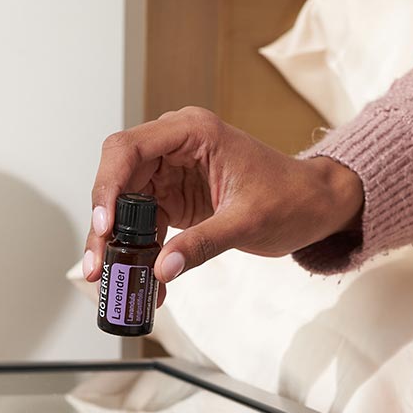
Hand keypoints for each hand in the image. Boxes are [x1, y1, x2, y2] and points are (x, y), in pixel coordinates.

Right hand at [84, 107, 363, 289]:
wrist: (315, 205)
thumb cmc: (291, 197)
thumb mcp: (247, 222)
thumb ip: (202, 244)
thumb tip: (161, 270)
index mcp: (193, 132)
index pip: (129, 148)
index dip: (107, 186)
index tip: (104, 225)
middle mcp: (175, 145)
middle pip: (118, 177)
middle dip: (105, 223)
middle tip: (98, 264)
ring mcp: (171, 171)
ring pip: (124, 205)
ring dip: (117, 243)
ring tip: (114, 280)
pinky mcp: (173, 197)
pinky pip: (144, 224)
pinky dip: (140, 252)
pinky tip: (146, 281)